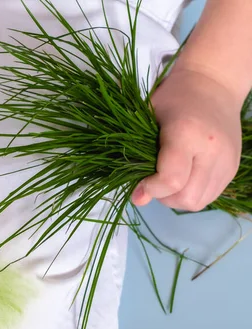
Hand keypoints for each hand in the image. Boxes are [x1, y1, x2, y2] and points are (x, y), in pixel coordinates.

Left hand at [131, 68, 242, 211]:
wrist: (213, 84)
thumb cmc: (174, 98)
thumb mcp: (148, 119)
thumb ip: (138, 159)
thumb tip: (138, 199)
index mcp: (187, 134)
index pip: (172, 180)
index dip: (151, 189)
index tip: (141, 183)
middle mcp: (213, 151)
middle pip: (186, 197)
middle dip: (164, 196)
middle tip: (154, 180)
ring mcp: (227, 161)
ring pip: (199, 202)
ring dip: (177, 198)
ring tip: (168, 178)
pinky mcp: (232, 168)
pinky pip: (209, 196)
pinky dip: (191, 193)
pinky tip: (183, 177)